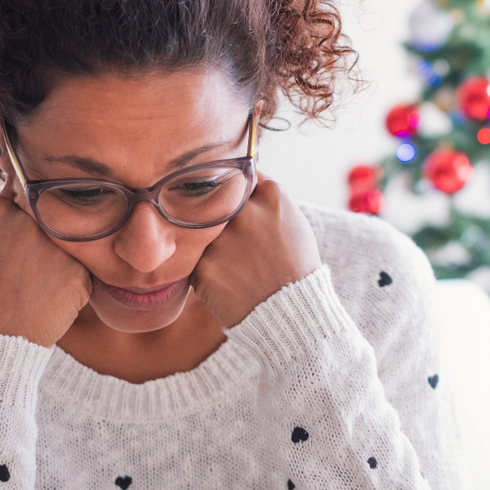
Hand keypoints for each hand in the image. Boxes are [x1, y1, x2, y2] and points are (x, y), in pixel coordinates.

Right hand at [0, 172, 92, 346]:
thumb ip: (6, 215)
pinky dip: (72, 285)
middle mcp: (27, 222)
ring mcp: (54, 245)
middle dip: (48, 240)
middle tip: (30, 270)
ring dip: (62, 262)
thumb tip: (20, 181)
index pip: (26, 196)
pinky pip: (83, 270)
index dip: (30, 217)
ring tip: (38, 287)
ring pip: (71, 244)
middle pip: (53, 219)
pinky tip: (51, 299)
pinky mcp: (77, 271)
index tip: (25, 238)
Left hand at [189, 171, 320, 327]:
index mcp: (272, 195)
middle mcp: (245, 212)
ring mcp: (222, 238)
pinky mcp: (204, 266)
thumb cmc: (296, 268)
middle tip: (237, 244)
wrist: (292, 314)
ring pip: (200, 231)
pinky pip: (193, 260)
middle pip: (216, 202)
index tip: (237, 208)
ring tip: (235, 266)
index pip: (240, 178)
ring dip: (210, 246)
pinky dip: (206, 270)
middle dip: (220, 219)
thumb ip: (265, 197)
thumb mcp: (294, 222)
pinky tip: (227, 281)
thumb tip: (241, 175)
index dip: (236, 195)